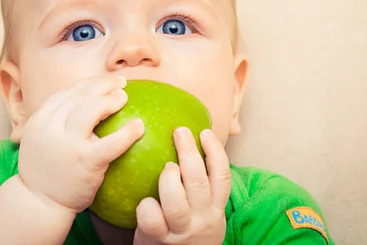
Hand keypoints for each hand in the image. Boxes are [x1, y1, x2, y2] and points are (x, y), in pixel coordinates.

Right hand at [17, 75, 144, 214]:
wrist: (38, 204)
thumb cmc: (46, 172)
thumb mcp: (40, 140)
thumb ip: (55, 123)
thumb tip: (84, 103)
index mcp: (39, 120)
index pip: (66, 93)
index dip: (88, 83)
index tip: (104, 82)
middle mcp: (50, 128)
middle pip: (80, 95)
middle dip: (102, 85)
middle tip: (120, 83)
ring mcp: (67, 144)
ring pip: (91, 110)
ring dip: (111, 100)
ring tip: (124, 97)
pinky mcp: (84, 161)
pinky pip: (111, 143)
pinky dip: (127, 132)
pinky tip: (139, 126)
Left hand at [133, 127, 230, 244]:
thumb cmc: (188, 228)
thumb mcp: (203, 209)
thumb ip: (200, 184)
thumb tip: (189, 141)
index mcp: (215, 207)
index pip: (222, 176)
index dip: (215, 152)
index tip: (204, 132)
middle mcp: (201, 218)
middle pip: (198, 182)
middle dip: (188, 152)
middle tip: (179, 132)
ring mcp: (180, 230)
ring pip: (176, 202)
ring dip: (169, 178)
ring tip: (167, 166)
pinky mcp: (158, 239)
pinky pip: (151, 218)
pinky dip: (146, 205)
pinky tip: (144, 199)